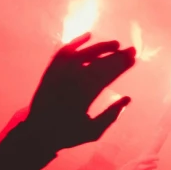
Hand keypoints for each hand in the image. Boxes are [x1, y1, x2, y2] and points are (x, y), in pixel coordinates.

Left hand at [23, 35, 134, 151]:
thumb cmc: (67, 133)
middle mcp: (73, 79)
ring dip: (101, 47)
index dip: (122, 65)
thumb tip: (127, 99)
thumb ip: (111, 115)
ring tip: (116, 44)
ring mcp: (60, 72)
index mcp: (85, 95)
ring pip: (84, 53)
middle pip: (100, 62)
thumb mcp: (93, 131)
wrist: (36, 132)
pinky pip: (64, 51)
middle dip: (117, 56)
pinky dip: (76, 42)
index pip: (108, 74)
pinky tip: (89, 35)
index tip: (134, 59)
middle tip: (132, 51)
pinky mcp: (51, 70)